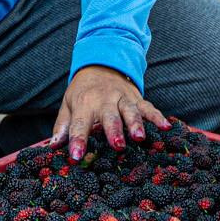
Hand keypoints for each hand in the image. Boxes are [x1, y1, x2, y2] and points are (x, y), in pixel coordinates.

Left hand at [52, 65, 166, 156]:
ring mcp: (123, 98)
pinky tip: (166, 127)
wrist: (101, 64)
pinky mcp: (137, 99)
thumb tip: (53, 147)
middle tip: (117, 146)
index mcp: (84, 104)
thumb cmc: (82, 92)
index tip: (76, 156)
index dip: (78, 140)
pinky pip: (149, 108)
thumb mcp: (68, 105)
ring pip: (131, 111)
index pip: (80, 124)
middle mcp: (104, 100)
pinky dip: (158, 117)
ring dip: (135, 124)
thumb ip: (62, 126)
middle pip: (109, 117)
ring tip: (139, 137)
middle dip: (114, 131)